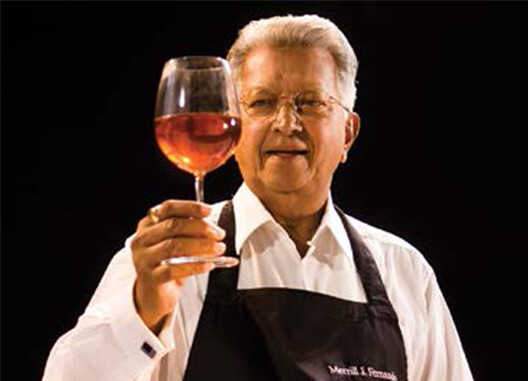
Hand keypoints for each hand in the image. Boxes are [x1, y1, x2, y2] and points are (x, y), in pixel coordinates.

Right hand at [131, 200, 225, 332]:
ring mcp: (144, 258)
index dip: (190, 207)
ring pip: (174, 246)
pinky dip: (195, 265)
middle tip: (218, 233)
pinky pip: (174, 269)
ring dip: (201, 245)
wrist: (154, 294)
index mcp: (148, 225)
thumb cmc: (167, 263)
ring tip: (218, 248)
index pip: (168, 208)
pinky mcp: (150, 278)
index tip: (208, 210)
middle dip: (200, 227)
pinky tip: (209, 264)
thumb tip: (212, 228)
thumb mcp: (178, 243)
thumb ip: (191, 233)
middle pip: (173, 226)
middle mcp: (142, 239)